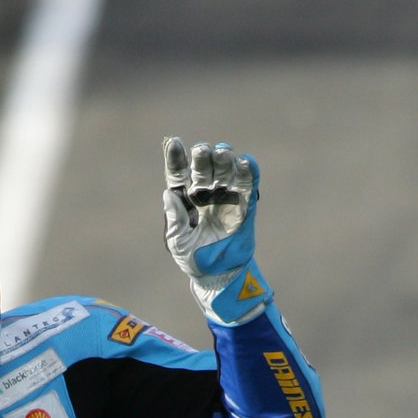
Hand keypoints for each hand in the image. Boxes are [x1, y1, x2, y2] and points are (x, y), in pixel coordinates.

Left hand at [162, 137, 260, 314]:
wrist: (218, 275)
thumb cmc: (193, 258)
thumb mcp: (178, 242)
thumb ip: (174, 220)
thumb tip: (168, 195)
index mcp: (184, 198)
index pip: (178, 172)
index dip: (176, 157)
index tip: (173, 142)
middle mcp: (204, 192)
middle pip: (203, 167)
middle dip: (203, 157)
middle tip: (203, 151)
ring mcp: (225, 197)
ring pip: (225, 171)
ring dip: (225, 159)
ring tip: (223, 153)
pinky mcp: (244, 205)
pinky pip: (248, 185)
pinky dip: (249, 172)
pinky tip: (246, 162)